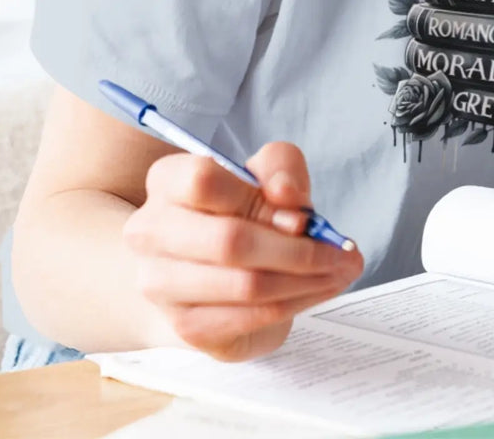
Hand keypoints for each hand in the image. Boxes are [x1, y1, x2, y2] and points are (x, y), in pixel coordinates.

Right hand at [122, 141, 364, 360]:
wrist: (210, 269)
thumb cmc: (243, 210)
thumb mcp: (268, 171)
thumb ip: (282, 168)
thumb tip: (287, 198)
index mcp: (167, 181)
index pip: (202, 180)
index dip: (259, 198)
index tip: (302, 215)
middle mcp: (151, 232)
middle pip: (229, 241)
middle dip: (299, 249)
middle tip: (342, 253)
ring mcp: (161, 284)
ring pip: (246, 285)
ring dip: (307, 280)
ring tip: (340, 271)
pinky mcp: (186, 325)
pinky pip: (251, 316)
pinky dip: (296, 303)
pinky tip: (317, 290)